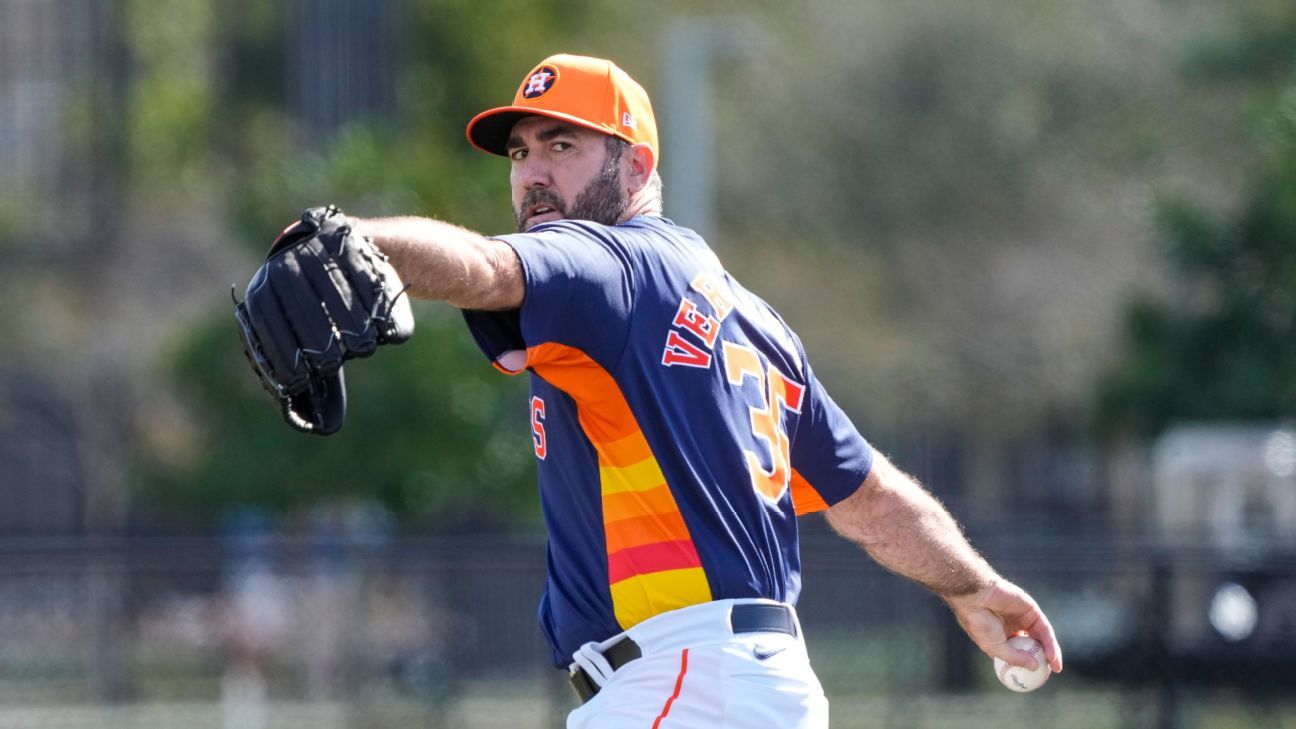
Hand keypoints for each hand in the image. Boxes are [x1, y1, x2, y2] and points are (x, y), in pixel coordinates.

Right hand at [945, 578, 1062, 672]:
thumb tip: (1034, 667)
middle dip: (1042, 659)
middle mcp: (1012, 627)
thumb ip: (1015, 658)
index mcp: (1000, 636)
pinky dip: (1050, 642)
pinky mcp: (1031, 610)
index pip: (1017, 652)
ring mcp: (1023, 618)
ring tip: (1055, 667)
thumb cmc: (980, 623)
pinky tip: (1052, 655)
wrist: (977, 597)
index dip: (1026, 664)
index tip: (1034, 678)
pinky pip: (1044, 629)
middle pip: (1032, 645)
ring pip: (1041, 637)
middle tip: (1049, 673)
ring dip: (1050, 652)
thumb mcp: (995, 648)